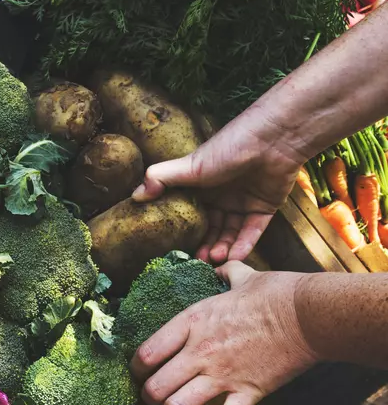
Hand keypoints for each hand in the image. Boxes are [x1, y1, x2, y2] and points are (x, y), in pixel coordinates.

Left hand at [131, 262, 317, 404]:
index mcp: (192, 322)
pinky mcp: (249, 392)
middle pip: (155, 386)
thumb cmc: (274, 293)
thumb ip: (225, 273)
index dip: (136, 367)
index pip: (147, 352)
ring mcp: (223, 374)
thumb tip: (221, 267)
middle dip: (149, 395)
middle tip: (153, 396)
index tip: (139, 371)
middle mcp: (200, 351)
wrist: (307, 314)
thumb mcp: (241, 276)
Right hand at [133, 107, 306, 262]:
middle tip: (198, 263)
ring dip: (223, 248)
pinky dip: (244, 244)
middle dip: (205, 246)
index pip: (190, 213)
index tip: (177, 250)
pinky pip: (252, 231)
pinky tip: (234, 257)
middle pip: (211, 227)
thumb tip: (134, 196)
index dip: (185, 232)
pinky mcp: (265, 207)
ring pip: (230, 232)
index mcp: (201, 185)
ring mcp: (243, 202)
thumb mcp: (188, 165)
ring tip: (215, 261)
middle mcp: (221, 195)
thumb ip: (160, 178)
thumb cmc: (227, 148)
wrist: (271, 140)